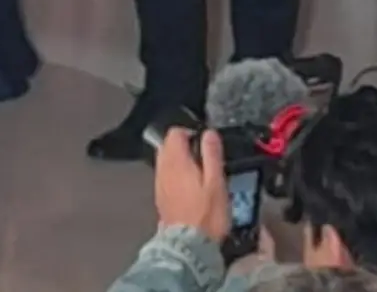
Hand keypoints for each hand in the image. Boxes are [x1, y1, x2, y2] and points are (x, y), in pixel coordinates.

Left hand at [154, 127, 230, 244]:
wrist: (189, 244)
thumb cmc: (207, 215)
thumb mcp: (216, 182)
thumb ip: (211, 155)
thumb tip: (209, 134)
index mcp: (176, 161)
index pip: (174, 132)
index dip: (190, 132)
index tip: (204, 141)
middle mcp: (163, 169)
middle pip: (167, 145)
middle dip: (183, 145)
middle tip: (203, 156)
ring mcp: (159, 183)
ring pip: (165, 160)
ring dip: (178, 160)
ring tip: (198, 173)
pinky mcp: (160, 196)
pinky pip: (165, 176)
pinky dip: (174, 175)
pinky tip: (189, 187)